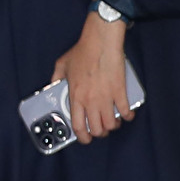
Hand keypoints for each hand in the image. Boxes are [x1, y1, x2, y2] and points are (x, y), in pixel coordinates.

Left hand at [52, 12, 132, 145]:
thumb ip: (55, 78)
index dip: (82, 137)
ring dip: (112, 126)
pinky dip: (127, 116)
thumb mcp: (62, 65)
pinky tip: (126, 115)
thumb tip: (52, 86)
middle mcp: (90, 101)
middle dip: (99, 133)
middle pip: (96, 129)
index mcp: (75, 97)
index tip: (85, 138)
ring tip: (112, 122)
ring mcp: (106, 98)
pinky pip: (125, 112)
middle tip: (100, 130)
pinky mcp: (120, 92)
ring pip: (111, 124)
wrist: (100, 42)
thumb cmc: (82, 51)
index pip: (78, 126)